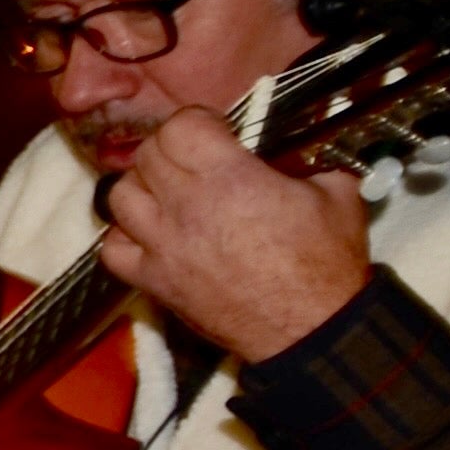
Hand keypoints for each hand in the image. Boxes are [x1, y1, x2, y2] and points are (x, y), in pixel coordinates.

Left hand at [98, 110, 374, 363]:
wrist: (311, 328)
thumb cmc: (327, 262)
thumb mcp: (336, 192)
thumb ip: (306, 160)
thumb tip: (295, 147)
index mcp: (230, 179)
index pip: (180, 127)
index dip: (196, 121)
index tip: (215, 130)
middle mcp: (186, 209)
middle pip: (146, 156)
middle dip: (170, 148)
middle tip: (194, 159)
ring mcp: (164, 248)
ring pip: (120, 197)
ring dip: (141, 187)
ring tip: (169, 193)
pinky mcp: (155, 282)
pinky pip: (113, 250)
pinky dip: (124, 236)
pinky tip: (151, 234)